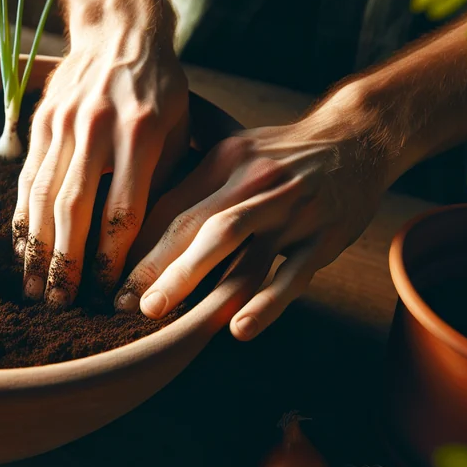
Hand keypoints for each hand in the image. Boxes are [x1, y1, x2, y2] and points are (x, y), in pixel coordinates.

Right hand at [14, 0, 188, 306]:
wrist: (121, 32)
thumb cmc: (162, 90)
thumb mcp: (179, 130)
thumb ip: (162, 182)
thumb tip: (150, 246)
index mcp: (139, 133)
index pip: (122, 210)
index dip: (112, 258)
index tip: (109, 292)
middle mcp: (95, 129)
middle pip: (73, 210)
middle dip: (65, 263)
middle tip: (61, 304)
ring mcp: (61, 124)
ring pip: (41, 197)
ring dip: (35, 248)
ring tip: (35, 288)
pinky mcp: (40, 122)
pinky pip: (26, 178)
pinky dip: (22, 217)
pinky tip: (22, 249)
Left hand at [115, 89, 390, 340]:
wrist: (360, 137)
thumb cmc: (282, 151)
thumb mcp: (233, 140)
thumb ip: (188, 157)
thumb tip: (133, 168)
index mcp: (226, 160)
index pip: (173, 203)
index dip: (137, 240)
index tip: (106, 272)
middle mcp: (255, 182)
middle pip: (196, 225)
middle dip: (154, 265)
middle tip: (120, 302)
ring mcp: (292, 210)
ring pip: (238, 248)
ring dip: (196, 282)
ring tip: (159, 315)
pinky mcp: (326, 236)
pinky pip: (293, 273)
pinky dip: (267, 302)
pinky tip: (239, 328)